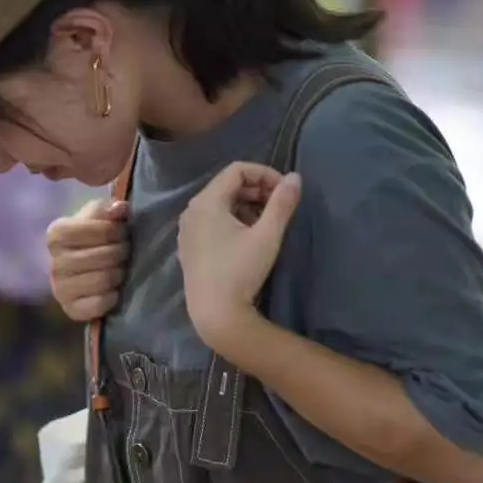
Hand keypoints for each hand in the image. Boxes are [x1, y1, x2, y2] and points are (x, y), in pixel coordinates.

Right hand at [47, 198, 129, 321]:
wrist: (82, 269)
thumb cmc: (93, 238)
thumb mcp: (98, 218)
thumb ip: (109, 209)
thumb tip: (120, 208)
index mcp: (56, 235)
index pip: (94, 230)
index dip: (114, 230)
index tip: (122, 231)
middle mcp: (54, 263)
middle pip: (102, 256)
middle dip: (121, 252)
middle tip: (125, 251)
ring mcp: (60, 289)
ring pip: (102, 279)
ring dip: (119, 273)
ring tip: (121, 268)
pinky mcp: (70, 310)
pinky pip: (98, 304)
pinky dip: (111, 297)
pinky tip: (114, 290)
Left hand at [177, 161, 301, 351]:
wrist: (215, 312)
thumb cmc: (241, 271)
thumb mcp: (267, 235)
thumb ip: (282, 203)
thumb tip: (295, 178)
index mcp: (206, 202)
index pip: (236, 170)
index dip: (264, 174)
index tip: (284, 190)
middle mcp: (191, 211)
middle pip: (226, 185)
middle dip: (256, 189)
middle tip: (279, 204)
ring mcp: (187, 229)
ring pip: (219, 203)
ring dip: (245, 204)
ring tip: (267, 221)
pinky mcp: (188, 246)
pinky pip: (210, 220)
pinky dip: (231, 218)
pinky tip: (248, 236)